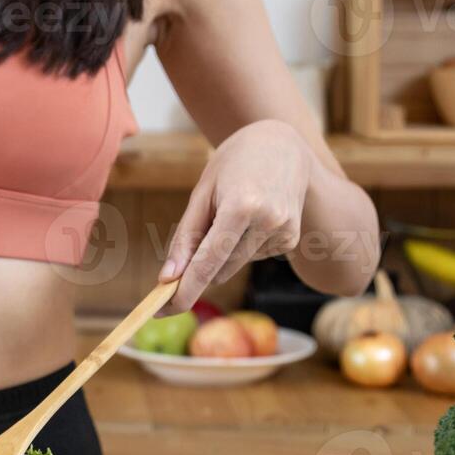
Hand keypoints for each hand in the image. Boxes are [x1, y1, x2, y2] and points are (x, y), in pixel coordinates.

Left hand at [159, 120, 310, 313]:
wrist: (282, 144)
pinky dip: (240, 246)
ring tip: (229, 214)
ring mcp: (285, 232)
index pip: (208, 261)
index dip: (184, 290)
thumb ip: (185, 238)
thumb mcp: (202, 193)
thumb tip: (168, 279)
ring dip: (219, 254)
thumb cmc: (233, 164)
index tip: (162, 310)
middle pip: (218, 269)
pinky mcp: (291, 240)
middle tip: (185, 249)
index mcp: (242, 206)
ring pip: (232, 267)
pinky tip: (249, 218)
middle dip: (196, 269)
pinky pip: (250, 258)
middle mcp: (268, 221)